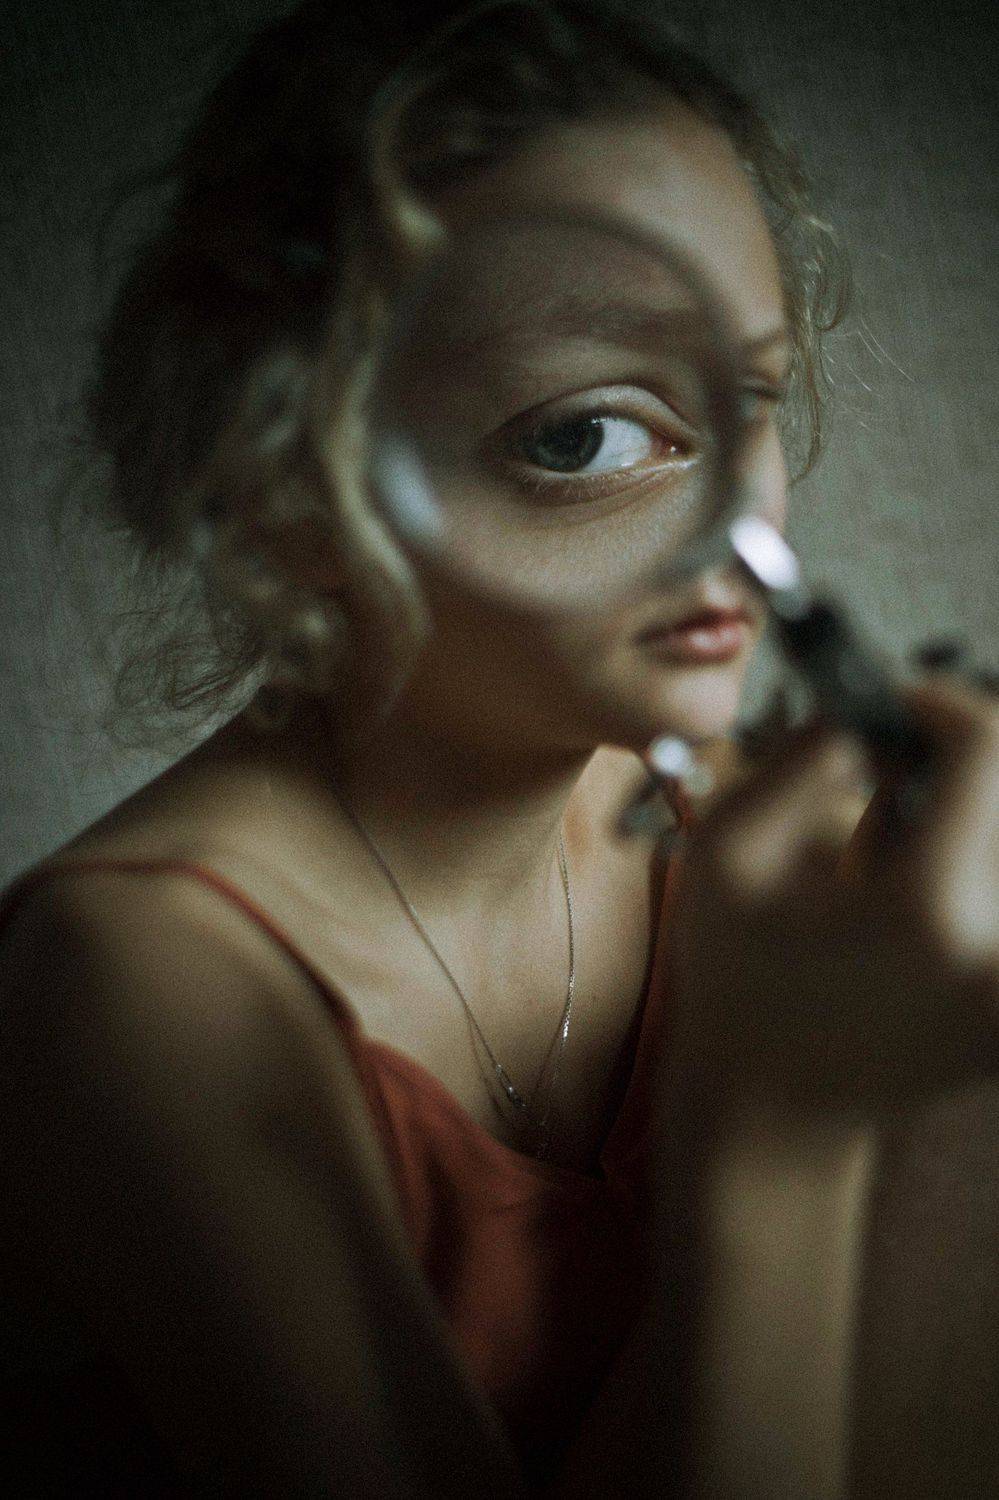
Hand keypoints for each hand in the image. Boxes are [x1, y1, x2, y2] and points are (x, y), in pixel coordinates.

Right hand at [659, 676, 998, 1126]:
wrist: (772, 1115)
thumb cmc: (735, 984)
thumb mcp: (726, 853)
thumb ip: (800, 761)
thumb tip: (872, 717)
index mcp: (932, 907)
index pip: (987, 747)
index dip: (938, 703)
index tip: (890, 706)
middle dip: (955, 754)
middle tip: (886, 765)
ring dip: (964, 812)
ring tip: (892, 840)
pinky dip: (969, 863)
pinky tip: (908, 889)